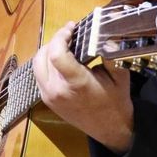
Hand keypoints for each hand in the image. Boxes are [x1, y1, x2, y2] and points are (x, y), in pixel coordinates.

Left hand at [32, 22, 134, 152]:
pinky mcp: (47, 100)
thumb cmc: (116, 102)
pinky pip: (39, 75)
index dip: (61, 36)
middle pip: (43, 56)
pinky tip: (60, 58)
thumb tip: (104, 31)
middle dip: (55, 40)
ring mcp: (49, 96)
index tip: (72, 27)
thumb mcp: (120, 75)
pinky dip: (46, 62)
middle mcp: (57, 90)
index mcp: (76, 84)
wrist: (110, 129)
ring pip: (37, 65)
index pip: (56, 54)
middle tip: (70, 33)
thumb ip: (110, 53)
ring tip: (65, 44)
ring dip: (49, 50)